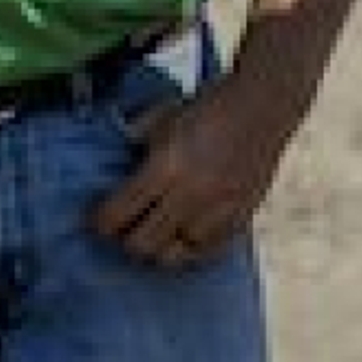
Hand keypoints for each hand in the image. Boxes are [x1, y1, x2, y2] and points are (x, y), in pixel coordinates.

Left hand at [91, 75, 287, 266]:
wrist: (263, 104)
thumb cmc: (209, 106)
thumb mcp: (162, 117)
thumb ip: (136, 144)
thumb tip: (115, 169)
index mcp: (164, 166)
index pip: (118, 214)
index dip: (100, 223)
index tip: (97, 221)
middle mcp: (189, 195)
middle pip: (141, 244)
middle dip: (125, 239)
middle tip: (123, 230)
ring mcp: (217, 211)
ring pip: (173, 257)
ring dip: (157, 248)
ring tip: (154, 235)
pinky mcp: (240, 218)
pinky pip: (205, 253)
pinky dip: (189, 249)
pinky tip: (182, 235)